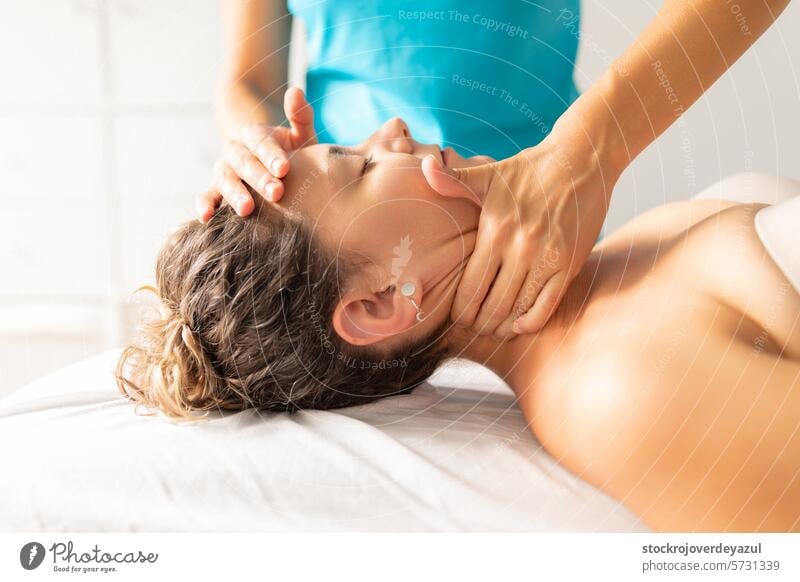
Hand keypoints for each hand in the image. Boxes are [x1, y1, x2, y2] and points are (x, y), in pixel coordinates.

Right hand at [196, 87, 316, 221]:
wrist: (274, 169)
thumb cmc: (294, 154)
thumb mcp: (301, 136)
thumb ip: (300, 116)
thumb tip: (295, 91)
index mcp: (255, 135)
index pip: (260, 142)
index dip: (271, 154)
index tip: (284, 168)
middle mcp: (235, 150)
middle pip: (243, 162)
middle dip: (259, 177)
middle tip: (277, 193)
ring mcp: (224, 171)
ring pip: (224, 178)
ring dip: (234, 193)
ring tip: (247, 209)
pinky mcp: (217, 191)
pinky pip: (207, 196)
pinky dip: (204, 205)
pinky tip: (206, 217)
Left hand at [421, 134, 617, 337]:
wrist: (581, 160)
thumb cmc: (530, 170)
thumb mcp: (488, 173)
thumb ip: (454, 179)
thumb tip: (425, 165)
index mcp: (495, 231)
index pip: (470, 287)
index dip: (461, 311)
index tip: (457, 318)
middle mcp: (520, 249)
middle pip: (492, 305)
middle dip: (479, 324)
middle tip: (473, 330)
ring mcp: (547, 258)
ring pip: (519, 310)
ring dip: (503, 327)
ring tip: (493, 330)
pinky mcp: (570, 264)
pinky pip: (548, 305)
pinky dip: (532, 322)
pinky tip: (520, 325)